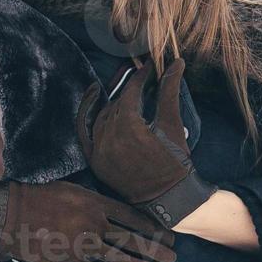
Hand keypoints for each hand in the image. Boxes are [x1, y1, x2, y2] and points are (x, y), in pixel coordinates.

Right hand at [0, 177, 176, 261]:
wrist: (9, 215)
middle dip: (157, 249)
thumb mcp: (70, 188)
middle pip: (134, 239)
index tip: (167, 234)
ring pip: (122, 258)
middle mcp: (94, 223)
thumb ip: (93, 200)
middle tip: (173, 256)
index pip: (133, 217)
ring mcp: (83, 245)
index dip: (153, 228)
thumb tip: (112, 211)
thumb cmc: (37, 197)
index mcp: (95, 202)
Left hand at [77, 57, 216, 229]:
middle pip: (115, 102)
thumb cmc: (175, 162)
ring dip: (112, 100)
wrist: (169, 198)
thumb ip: (169, 92)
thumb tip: (176, 62)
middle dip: (127, 86)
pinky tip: (93, 97)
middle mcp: (109, 138)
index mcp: (129, 128)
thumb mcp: (172, 125)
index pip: (130, 93)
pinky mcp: (95, 160)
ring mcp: (99, 150)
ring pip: (102, 115)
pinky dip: (87, 114)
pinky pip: (85, 132)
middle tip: (137, 73)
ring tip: (122, 88)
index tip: (149, 67)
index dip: (140, 77)